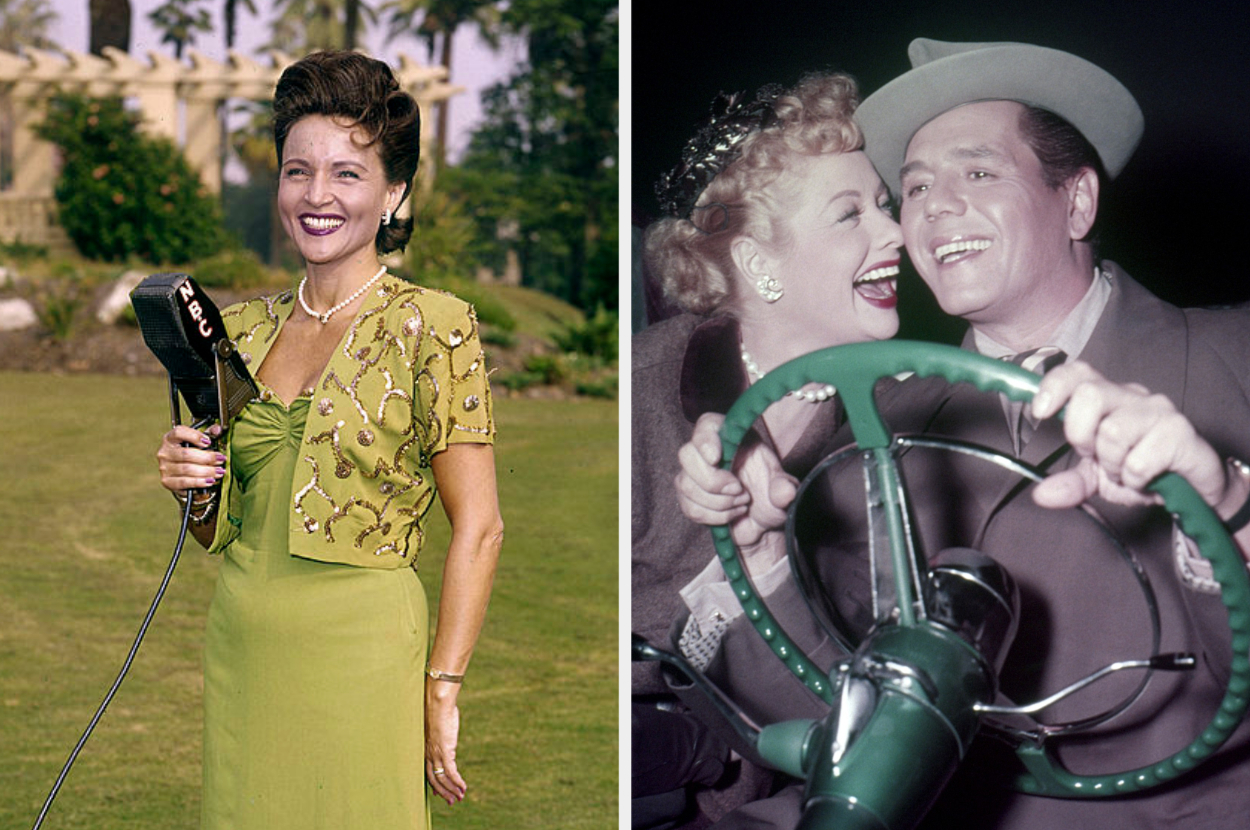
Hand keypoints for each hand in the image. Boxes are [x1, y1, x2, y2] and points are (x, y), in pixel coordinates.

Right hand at [156, 424, 224, 493]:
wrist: (179, 474)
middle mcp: (164, 453)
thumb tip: (217, 429)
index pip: (178, 432)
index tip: (208, 442)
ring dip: (207, 471)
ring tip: (219, 471)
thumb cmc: (189, 455)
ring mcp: (164, 468)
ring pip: (187, 469)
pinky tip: (209, 481)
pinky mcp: (167, 481)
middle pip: (186, 454)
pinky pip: (185, 482)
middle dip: (207, 457)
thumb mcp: (196, 442)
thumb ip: (208, 434)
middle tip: (220, 459)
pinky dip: (199, 482)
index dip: (194, 436)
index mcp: (170, 439)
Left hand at [425, 685, 466, 804]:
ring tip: (460, 797)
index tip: (439, 793)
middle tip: (451, 801)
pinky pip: (451, 772)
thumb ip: (441, 732)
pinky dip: (457, 782)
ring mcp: (436, 754)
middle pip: (435, 780)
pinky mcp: (445, 751)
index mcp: (426, 749)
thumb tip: (444, 726)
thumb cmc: (438, 710)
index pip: (429, 772)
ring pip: (443, 779)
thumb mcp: (438, 725)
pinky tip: (463, 787)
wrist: (438, 703)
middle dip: (444, 792)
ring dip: (452, 790)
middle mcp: (429, 754)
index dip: (435, 784)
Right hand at [675, 413, 796, 548]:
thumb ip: (784, 486)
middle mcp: (706, 453)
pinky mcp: (689, 500)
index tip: (716, 458)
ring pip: (686, 485)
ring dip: (718, 502)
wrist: (763, 518)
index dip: (705, 440)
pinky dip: (713, 516)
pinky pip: (690, 508)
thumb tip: (785, 492)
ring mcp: (694, 477)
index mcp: (729, 436)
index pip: (706, 425)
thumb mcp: (782, 486)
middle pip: (687, 455)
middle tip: (739, 490)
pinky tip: (731, 513)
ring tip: (742, 502)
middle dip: (712, 480)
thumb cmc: (769, 491)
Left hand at [1030, 361, 1228, 510]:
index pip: (1077, 373)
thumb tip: (1041, 495)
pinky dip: (1134, 479)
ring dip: (1112, 464)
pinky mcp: (1180, 432)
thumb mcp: (1099, 478)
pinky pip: (1139, 461)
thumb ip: (1070, 482)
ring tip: (1125, 472)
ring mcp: (1158, 411)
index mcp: (1108, 397)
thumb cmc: (1144, 470)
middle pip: (1090, 395)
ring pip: (1113, 431)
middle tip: (1094, 455)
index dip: (1054, 386)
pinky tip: (1146, 480)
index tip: (1039, 412)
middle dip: (1080, 433)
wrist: (1193, 488)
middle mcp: (1132, 396)